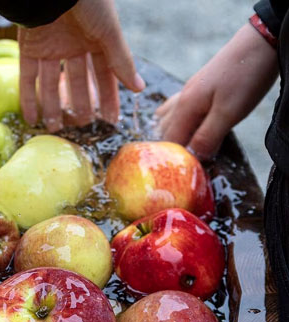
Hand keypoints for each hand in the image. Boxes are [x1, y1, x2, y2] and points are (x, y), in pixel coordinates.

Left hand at [18, 0, 144, 130]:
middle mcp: (73, 45)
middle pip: (77, 82)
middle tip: (83, 127)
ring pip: (51, 83)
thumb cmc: (88, 1)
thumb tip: (139, 89)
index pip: (104, 75)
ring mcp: (50, 47)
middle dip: (80, 105)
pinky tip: (31, 119)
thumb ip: (121, 61)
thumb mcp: (109, 32)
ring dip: (53, 107)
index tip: (111, 120)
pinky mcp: (28, 47)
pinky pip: (27, 77)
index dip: (108, 97)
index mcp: (96, 39)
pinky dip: (28, 98)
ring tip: (56, 129)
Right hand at [157, 23, 277, 159]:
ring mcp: (189, 91)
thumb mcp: (229, 113)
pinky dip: (177, 120)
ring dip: (173, 135)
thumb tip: (193, 159)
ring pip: (169, 119)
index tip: (187, 172)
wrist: (260, 42)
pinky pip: (178, 108)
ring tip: (179, 150)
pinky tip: (183, 123)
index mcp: (184, 108)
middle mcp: (181, 100)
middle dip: (172, 149)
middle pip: (166, 131)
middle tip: (184, 166)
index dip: (176, 159)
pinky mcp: (200, 87)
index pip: (170, 142)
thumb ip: (208, 136)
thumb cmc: (245, 77)